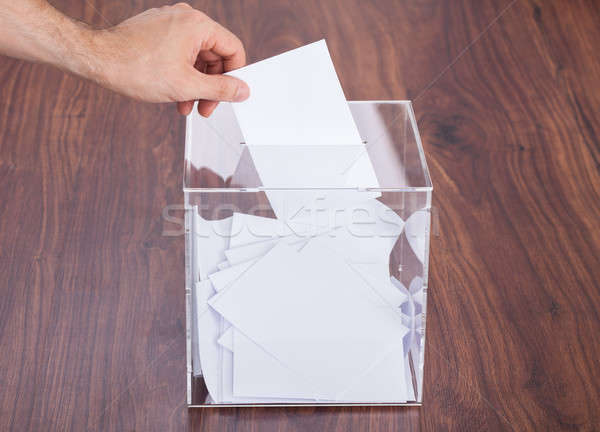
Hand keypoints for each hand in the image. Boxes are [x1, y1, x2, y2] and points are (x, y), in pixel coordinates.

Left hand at [91, 3, 248, 115]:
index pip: (233, 49)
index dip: (234, 77)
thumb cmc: (135, 68)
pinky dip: (181, 74)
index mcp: (198, 25)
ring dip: (195, 84)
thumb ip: (221, 89)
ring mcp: (169, 22)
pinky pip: (179, 53)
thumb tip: (242, 91)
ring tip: (186, 105)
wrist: (96, 60)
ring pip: (196, 57)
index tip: (228, 96)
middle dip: (210, 85)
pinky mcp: (156, 31)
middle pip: (214, 55)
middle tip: (205, 108)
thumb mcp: (187, 86)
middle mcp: (185, 18)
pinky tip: (173, 93)